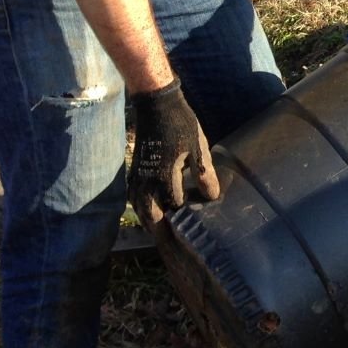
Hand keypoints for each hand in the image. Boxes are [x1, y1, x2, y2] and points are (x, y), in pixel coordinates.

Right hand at [128, 79, 220, 227]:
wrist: (155, 104)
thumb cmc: (180, 123)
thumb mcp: (198, 147)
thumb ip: (205, 174)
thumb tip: (212, 198)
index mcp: (164, 178)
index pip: (173, 209)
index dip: (184, 222)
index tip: (195, 235)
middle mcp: (146, 182)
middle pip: (150, 217)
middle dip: (161, 231)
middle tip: (175, 243)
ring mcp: (138, 177)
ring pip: (140, 209)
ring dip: (151, 221)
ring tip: (165, 231)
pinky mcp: (135, 170)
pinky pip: (135, 197)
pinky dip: (144, 208)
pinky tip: (154, 209)